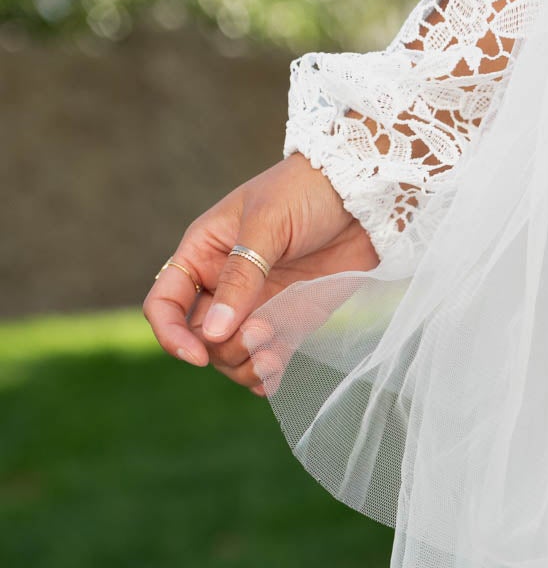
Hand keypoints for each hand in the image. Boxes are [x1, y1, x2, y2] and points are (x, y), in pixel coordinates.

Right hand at [143, 152, 377, 392]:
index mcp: (203, 253)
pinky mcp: (288, 321)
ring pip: (230, 355)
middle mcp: (222, 284)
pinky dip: (267, 375)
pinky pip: (265, 360)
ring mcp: (255, 305)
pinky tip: (277, 371)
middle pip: (200, 338)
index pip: (165, 304)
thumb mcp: (267, 224)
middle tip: (261, 333)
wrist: (362, 199)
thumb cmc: (306, 192)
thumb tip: (213, 332)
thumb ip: (241, 277)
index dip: (171, 335)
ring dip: (246, 366)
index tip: (198, 357)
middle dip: (223, 350)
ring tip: (273, 355)